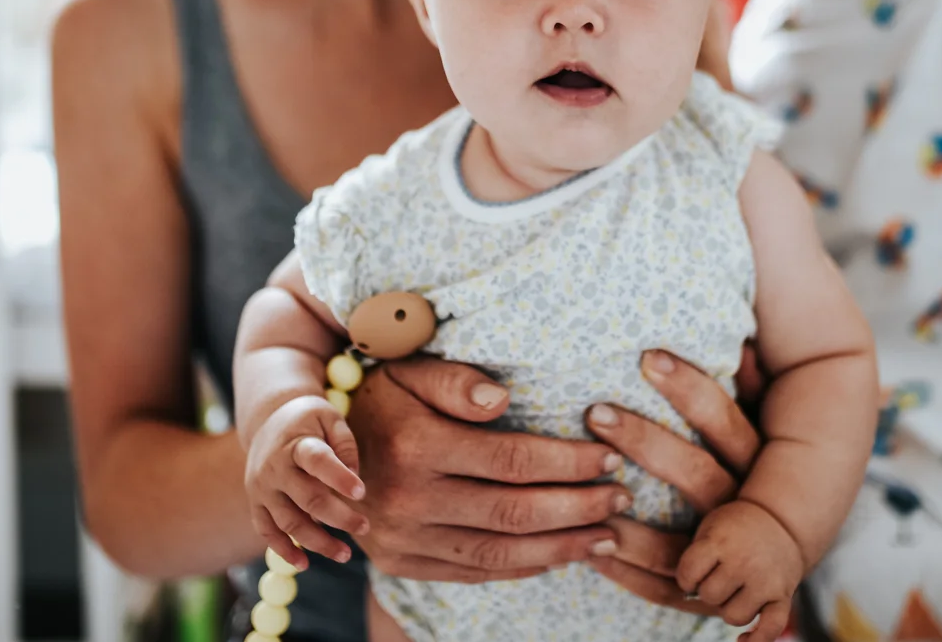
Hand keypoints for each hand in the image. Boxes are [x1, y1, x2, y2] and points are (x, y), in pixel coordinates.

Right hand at [243, 394, 366, 569]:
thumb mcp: (330, 418)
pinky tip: (304, 563)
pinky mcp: (256, 503)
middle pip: (308, 499)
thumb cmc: (308, 420)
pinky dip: (284, 550)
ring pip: (289, 523)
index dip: (339, 478)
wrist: (268, 420)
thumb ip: (345, 444)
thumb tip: (354, 479)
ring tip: (345, 554)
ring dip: (318, 542)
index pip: (318, 461)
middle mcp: (274, 468)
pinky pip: (267, 532)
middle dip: (339, 518)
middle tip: (365, 527)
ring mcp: (262, 488)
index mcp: (296, 443)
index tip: (362, 493)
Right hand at [344, 357, 628, 583]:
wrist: (318, 447)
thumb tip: (503, 400)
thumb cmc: (382, 396)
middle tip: (622, 498)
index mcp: (416, 445)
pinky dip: (522, 567)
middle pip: (514, 511)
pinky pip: (474, 571)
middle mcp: (408, 498)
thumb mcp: (411, 370)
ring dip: (561, 546)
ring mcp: (403, 538)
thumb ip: (456, 381)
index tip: (610, 458)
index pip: (513, 460)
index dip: (568, 462)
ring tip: (606, 535)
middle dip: (578, 508)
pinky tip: (558, 555)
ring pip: (499, 551)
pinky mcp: (402, 563)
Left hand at [584, 350, 762, 617]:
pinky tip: (587, 547)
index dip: (690, 387)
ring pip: (678, 537)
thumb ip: (756, 391)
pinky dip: (625, 569)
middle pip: (697, 473)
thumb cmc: (755, 475)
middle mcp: (746, 506)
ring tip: (579, 491)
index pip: (725, 420)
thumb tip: (746, 344)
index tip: (648, 356)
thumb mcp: (763, 431)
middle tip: (596, 411)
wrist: (779, 558)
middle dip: (645, 440)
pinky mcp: (705, 592)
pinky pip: (664, 583)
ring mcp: (726, 552)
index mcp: (758, 462)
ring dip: (624, 516)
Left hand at [677, 500, 802, 641]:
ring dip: (730, 608)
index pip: (688, 573)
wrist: (781, 522)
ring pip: (734, 617)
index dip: (687, 577)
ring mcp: (765, 581)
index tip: (694, 572)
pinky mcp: (783, 597)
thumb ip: (695, 555)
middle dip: (709, 590)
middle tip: (718, 577)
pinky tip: (742, 640)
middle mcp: (744, 562)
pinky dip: (756, 640)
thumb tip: (684, 594)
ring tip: (735, 591)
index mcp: (721, 541)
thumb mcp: (710, 527)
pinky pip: (770, 629)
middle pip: (710, 596)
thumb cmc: (736, 528)